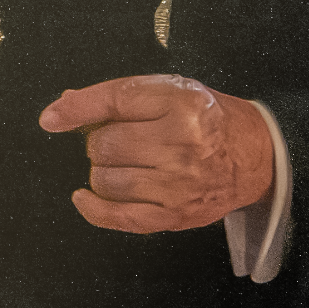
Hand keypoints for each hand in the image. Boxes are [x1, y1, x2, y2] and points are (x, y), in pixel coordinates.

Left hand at [38, 74, 273, 232]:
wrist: (256, 155)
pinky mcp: (175, 214)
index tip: (51, 118)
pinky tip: (84, 197)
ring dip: (102, 171)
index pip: (114, 102)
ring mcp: (178, 183)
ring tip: (123, 164)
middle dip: (100, 142)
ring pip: (106, 179)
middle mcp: (180, 143)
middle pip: (104, 144)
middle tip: (121, 140)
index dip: (77, 109)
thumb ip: (119, 97)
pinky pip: (121, 217)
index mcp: (180, 104)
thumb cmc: (207, 119)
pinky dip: (94, 209)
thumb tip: (64, 106)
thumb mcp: (171, 91)